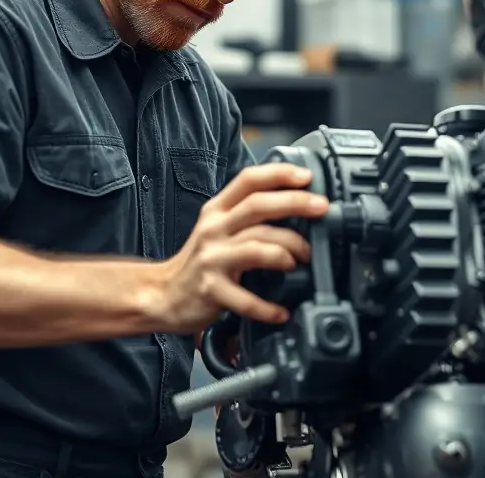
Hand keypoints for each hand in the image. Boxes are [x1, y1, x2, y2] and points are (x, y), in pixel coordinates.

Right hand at [157, 163, 327, 333]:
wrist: (162, 293)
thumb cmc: (201, 260)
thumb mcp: (218, 227)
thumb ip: (247, 214)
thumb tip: (295, 203)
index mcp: (217, 210)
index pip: (248, 180)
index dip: (279, 174)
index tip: (307, 176)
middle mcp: (214, 229)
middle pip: (257, 207)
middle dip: (294, 203)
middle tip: (322, 208)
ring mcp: (211, 259)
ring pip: (256, 247)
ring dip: (287, 252)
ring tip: (301, 261)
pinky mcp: (210, 289)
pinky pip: (246, 298)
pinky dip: (267, 306)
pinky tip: (280, 311)